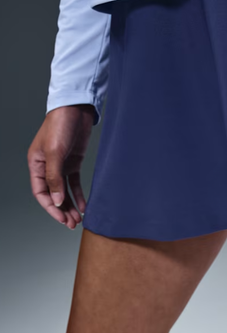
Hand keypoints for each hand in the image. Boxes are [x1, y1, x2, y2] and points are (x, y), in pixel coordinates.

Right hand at [27, 105, 94, 228]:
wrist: (76, 109)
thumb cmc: (60, 126)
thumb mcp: (55, 153)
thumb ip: (54, 177)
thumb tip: (55, 201)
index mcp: (36, 164)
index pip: (40, 192)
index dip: (50, 208)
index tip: (62, 219)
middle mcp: (46, 166)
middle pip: (53, 195)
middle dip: (62, 210)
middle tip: (72, 224)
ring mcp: (60, 165)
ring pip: (63, 191)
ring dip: (70, 205)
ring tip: (78, 219)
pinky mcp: (73, 162)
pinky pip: (74, 183)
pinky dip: (79, 195)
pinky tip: (84, 206)